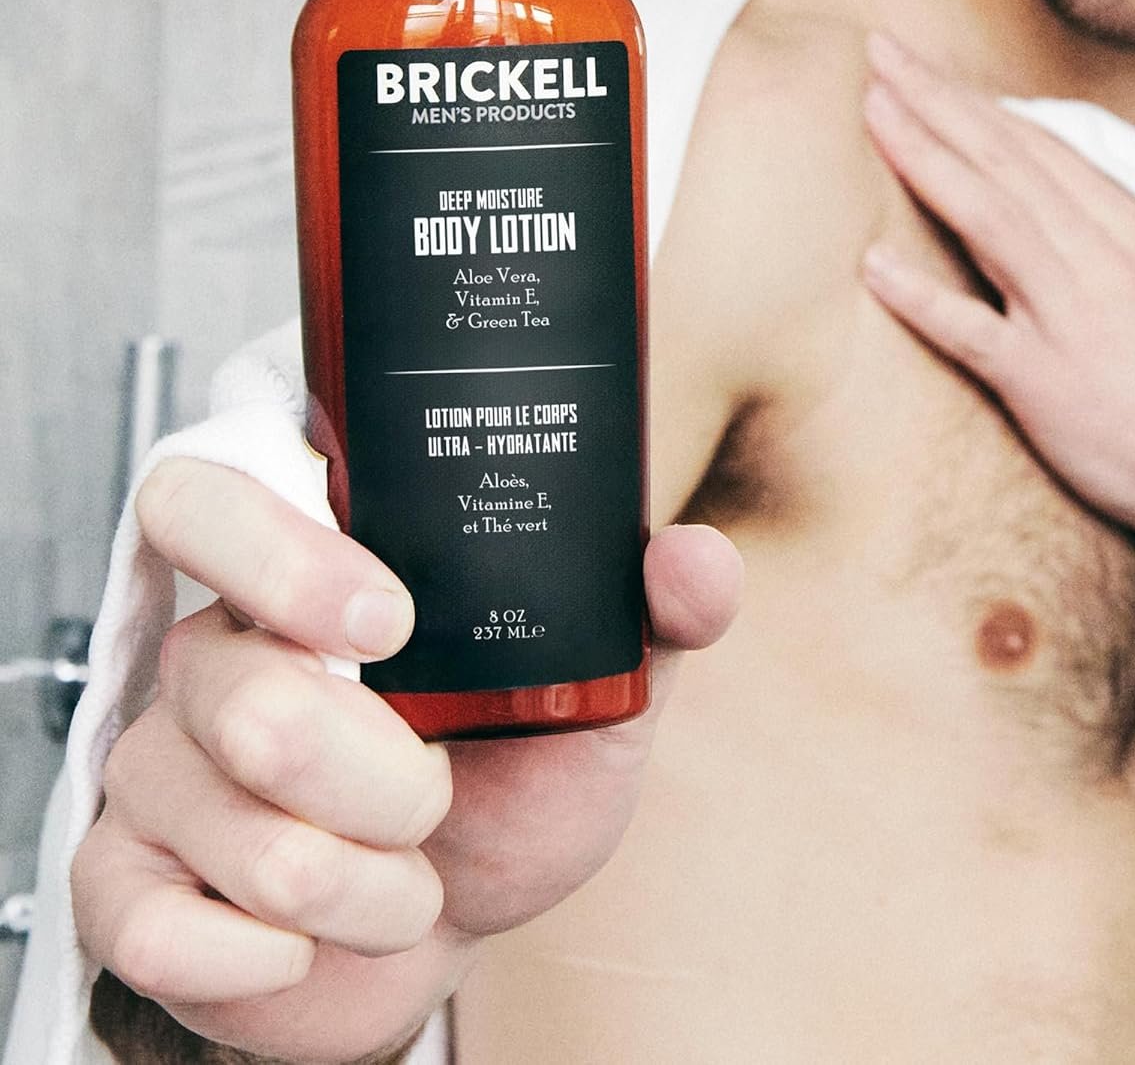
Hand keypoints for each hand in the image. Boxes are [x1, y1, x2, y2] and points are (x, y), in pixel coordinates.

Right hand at [72, 458, 740, 1064]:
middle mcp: (216, 652)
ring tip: (408, 871)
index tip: (390, 626)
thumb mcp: (595, 696)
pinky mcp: (124, 879)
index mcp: (312, 575)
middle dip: (373, 777)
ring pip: (239, 824)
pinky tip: (310, 940)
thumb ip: (653, 616)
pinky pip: (156, 924)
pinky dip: (272, 956)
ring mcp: (157, 765)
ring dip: (369, 882)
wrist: (443, 919)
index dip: (280, 555)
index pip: (209, 497)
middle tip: (434, 791)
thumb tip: (690, 560)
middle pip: (236, 689)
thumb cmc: (506, 780)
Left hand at [859, 32, 1134, 563]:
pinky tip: (873, 265)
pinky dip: (921, 296)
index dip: (977, 103)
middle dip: (938, 101)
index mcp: (1129, 230)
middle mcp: (1099, 258)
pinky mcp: (1043, 381)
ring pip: (988, 218)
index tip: (927, 68)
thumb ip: (1110, 230)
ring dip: (925, 159)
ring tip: (872, 113)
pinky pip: (973, 332)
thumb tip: (1060, 187)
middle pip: (1006, 162)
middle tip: (880, 52)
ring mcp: (1070, 316)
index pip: (1041, 148)